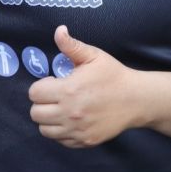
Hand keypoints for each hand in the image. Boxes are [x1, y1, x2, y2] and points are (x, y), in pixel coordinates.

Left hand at [28, 25, 137, 147]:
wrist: (136, 99)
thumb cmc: (113, 75)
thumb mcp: (93, 56)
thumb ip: (71, 45)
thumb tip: (58, 30)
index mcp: (69, 90)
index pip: (34, 93)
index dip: (41, 86)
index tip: (54, 82)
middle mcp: (70, 113)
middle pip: (35, 114)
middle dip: (42, 103)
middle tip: (56, 96)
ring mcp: (77, 130)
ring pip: (44, 130)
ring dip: (49, 119)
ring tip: (61, 108)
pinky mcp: (85, 141)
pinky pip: (60, 140)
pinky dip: (61, 131)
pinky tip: (71, 120)